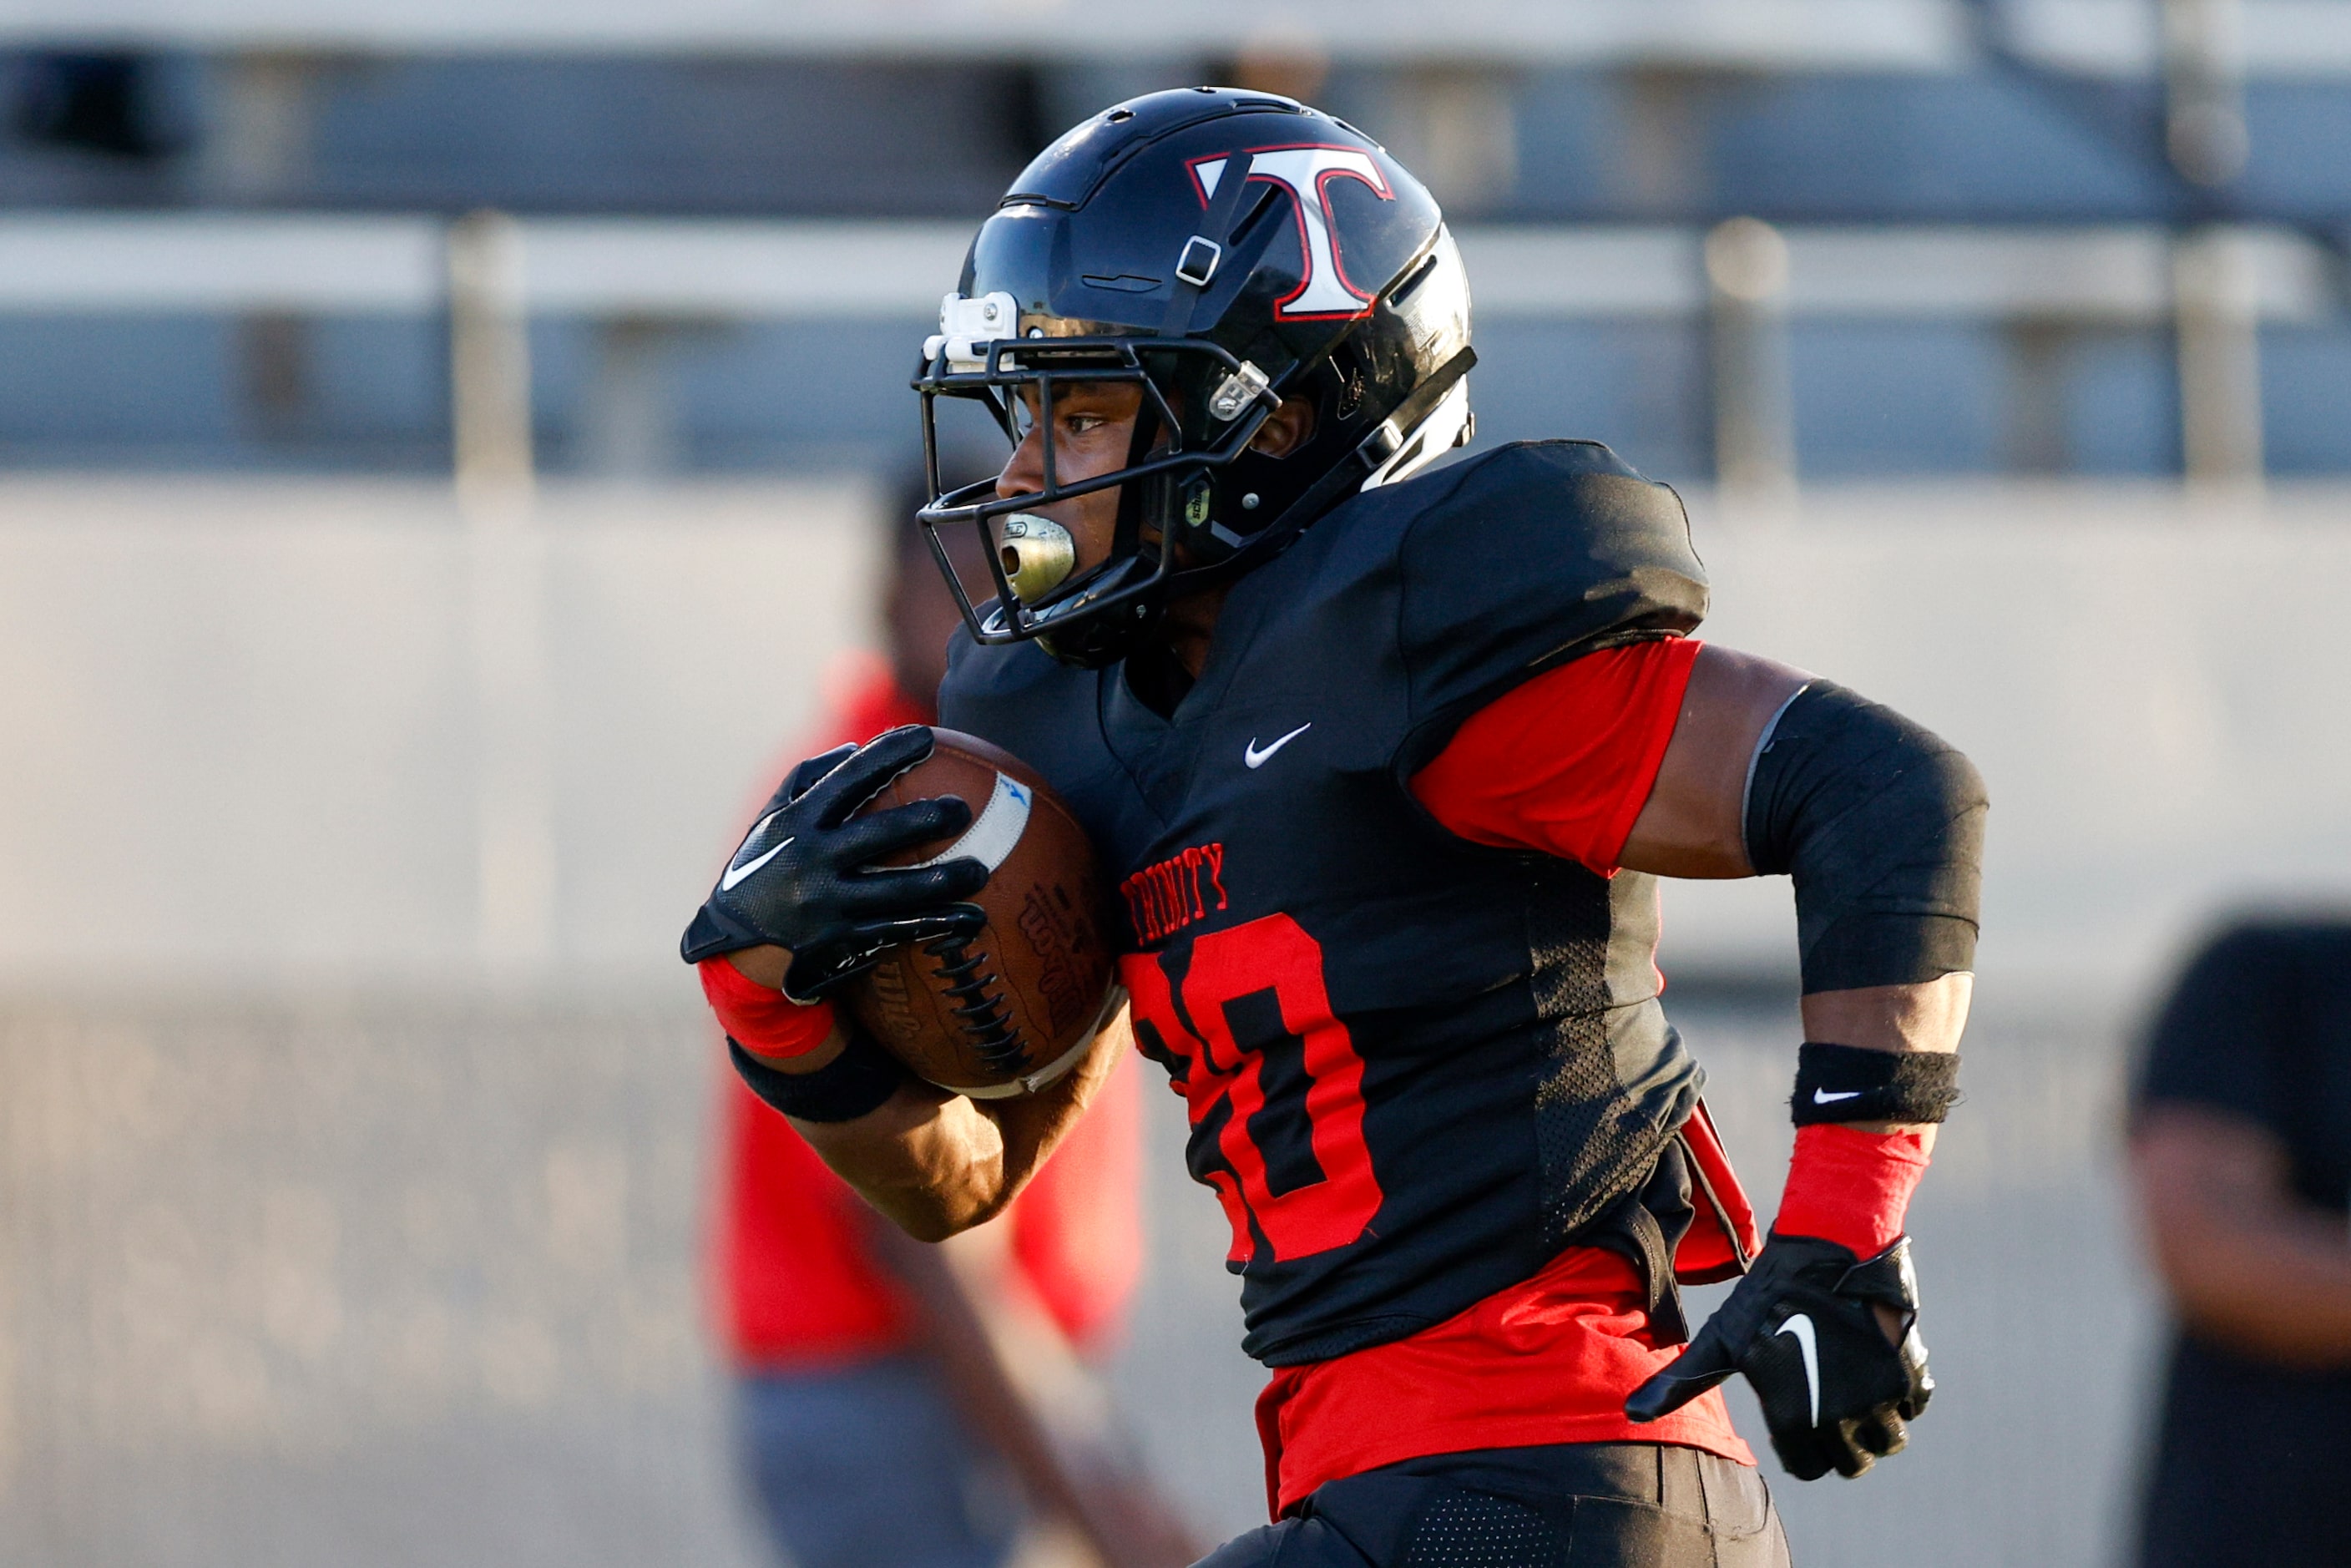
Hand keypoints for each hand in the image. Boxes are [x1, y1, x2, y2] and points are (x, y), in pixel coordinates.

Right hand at [680, 726, 988, 1000]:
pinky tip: (973, 918)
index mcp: (798, 823)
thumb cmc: (764, 867)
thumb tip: (860, 746)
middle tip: (962, 810)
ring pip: (897, 892)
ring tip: (981, 871)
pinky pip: (899, 931)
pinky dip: (939, 924)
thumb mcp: (772, 819)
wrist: (736, 945)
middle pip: (878, 835)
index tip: (926, 737)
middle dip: (925, 820)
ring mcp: (828, 905)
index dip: (887, 755)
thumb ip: (809, 778)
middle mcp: (811, 861)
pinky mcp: (843, 941)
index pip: (847, 779)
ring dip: (944, 881)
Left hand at [1625, 1233, 1932, 1480]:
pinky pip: (1913, 1404)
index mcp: (1792, 1417)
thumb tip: (1633, 1414)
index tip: (1800, 1417)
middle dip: (1842, 1441)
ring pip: (1889, 1440)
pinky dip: (1900, 1390)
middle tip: (1829, 1401)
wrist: (1830, 1243)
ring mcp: (1878, 1396)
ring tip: (1852, 1382)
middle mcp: (1839, 1416)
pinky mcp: (1908, 1372)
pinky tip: (1873, 1358)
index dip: (1804, 1448)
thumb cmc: (1767, 1293)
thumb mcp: (1722, 1339)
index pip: (1810, 1469)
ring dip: (1875, 1421)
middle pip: (1853, 1463)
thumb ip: (1681, 1383)